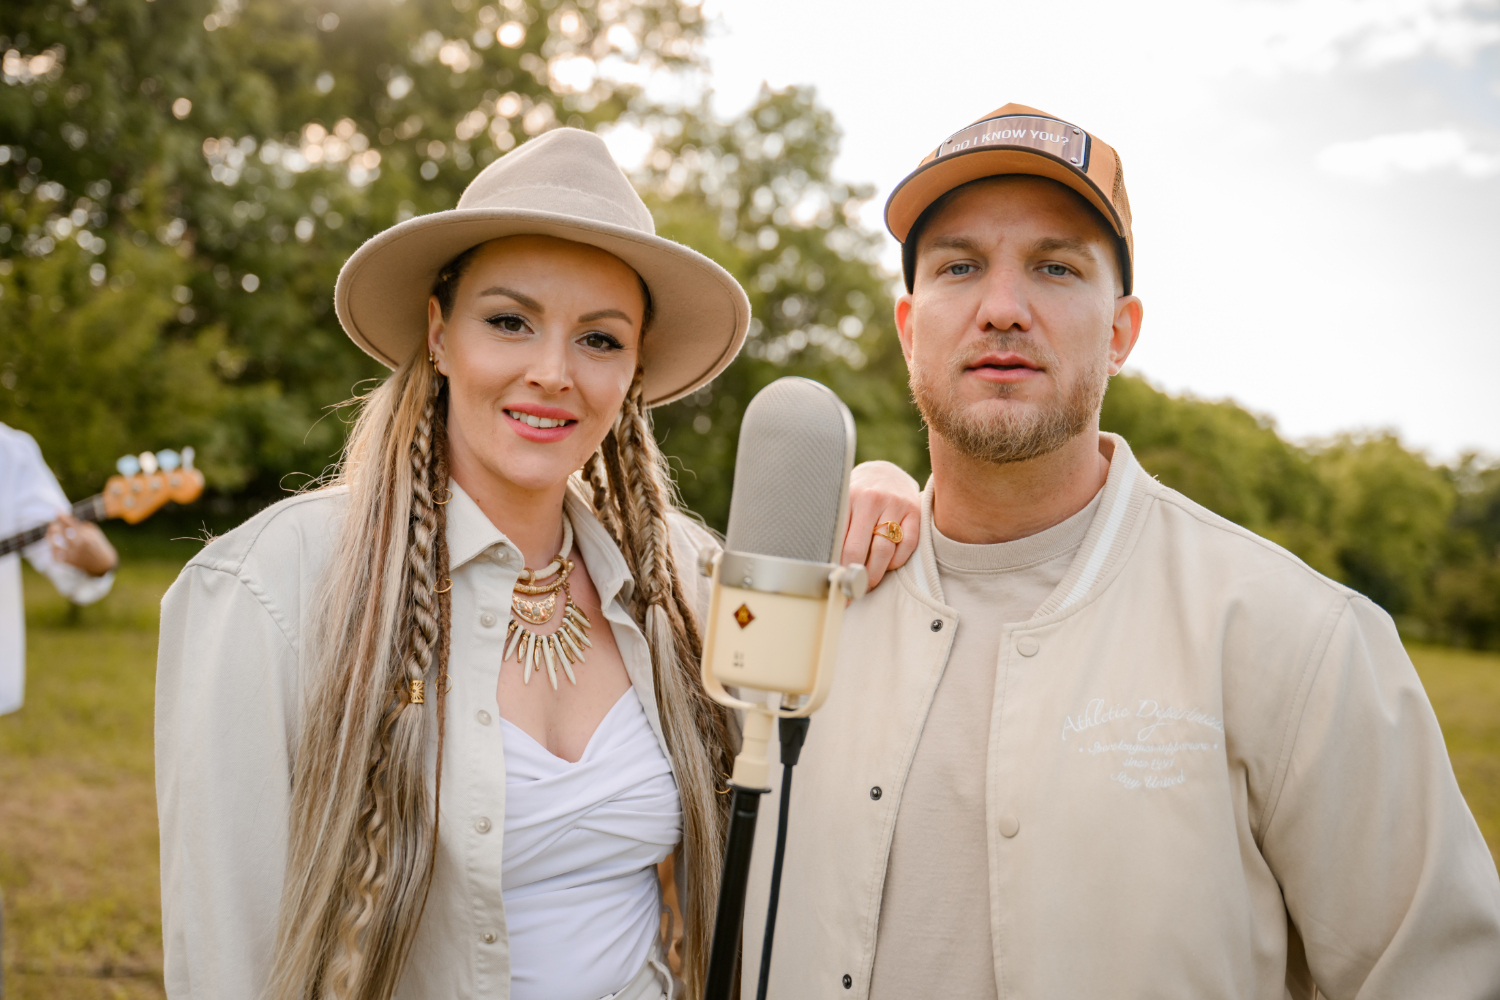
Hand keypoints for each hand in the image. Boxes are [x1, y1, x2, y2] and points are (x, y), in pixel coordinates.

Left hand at [47, 513, 117, 576]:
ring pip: (54, 544)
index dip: (63, 516)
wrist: (103, 565)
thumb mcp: (95, 533)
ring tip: (51, 530)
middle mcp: (77, 546)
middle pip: (60, 532)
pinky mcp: (68, 562)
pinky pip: (54, 555)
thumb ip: (82, 526)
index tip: (57, 510)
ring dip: (50, 535)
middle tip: (54, 521)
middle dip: (55, 524)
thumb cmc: (99, 546)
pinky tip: (52, 543)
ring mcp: (72, 555)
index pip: (70, 524)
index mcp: (86, 537)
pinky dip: (52, 548)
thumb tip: (68, 519)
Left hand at [840, 461, 919, 588]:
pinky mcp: (914, 512)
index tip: (835, 585)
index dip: (836, 568)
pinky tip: (888, 564)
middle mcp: (872, 499)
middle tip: (852, 589)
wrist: (885, 472)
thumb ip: (837, 529)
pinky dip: (896, 562)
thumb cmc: (858, 495)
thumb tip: (828, 567)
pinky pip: (907, 546)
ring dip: (875, 573)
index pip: (839, 541)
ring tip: (868, 582)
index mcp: (848, 497)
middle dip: (855, 576)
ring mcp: (895, 504)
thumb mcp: (843, 504)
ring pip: (884, 551)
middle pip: (859, 550)